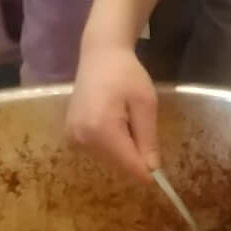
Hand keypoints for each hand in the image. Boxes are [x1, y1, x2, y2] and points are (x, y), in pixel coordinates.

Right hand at [66, 44, 159, 181]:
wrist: (100, 55)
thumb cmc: (126, 74)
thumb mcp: (145, 103)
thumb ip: (148, 138)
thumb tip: (152, 169)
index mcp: (101, 129)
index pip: (128, 165)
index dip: (146, 172)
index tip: (160, 175)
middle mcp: (82, 138)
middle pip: (117, 164)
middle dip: (134, 156)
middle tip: (141, 127)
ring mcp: (73, 137)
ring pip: (108, 159)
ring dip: (122, 150)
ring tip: (126, 120)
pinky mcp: (70, 134)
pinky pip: (97, 150)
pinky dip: (110, 144)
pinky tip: (114, 122)